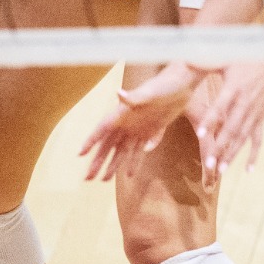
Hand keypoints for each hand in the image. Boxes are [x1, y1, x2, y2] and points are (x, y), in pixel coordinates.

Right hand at [80, 62, 203, 181]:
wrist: (182, 84)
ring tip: (104, 180)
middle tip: (88, 178)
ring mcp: (138, 128)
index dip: (91, 141)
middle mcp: (127, 122)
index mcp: (122, 113)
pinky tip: (129, 174)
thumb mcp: (149, 92)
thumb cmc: (164, 84)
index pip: (102, 129)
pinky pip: (139, 150)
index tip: (80, 154)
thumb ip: (134, 97)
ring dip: (114, 165)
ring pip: (122, 151)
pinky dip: (134, 162)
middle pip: (108, 145)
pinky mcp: (151, 131)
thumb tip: (119, 93)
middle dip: (98, 161)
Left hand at [195, 60, 263, 176]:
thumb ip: (206, 63)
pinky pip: (258, 139)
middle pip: (232, 128)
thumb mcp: (227, 57)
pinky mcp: (262, 117)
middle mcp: (245, 103)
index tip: (202, 134)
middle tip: (211, 164)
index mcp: (234, 87)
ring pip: (243, 137)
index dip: (212, 120)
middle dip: (221, 147)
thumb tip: (186, 60)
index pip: (221, 106)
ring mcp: (255, 112)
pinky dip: (254, 155)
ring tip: (222, 170)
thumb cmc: (248, 58)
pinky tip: (248, 170)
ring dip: (233, 154)